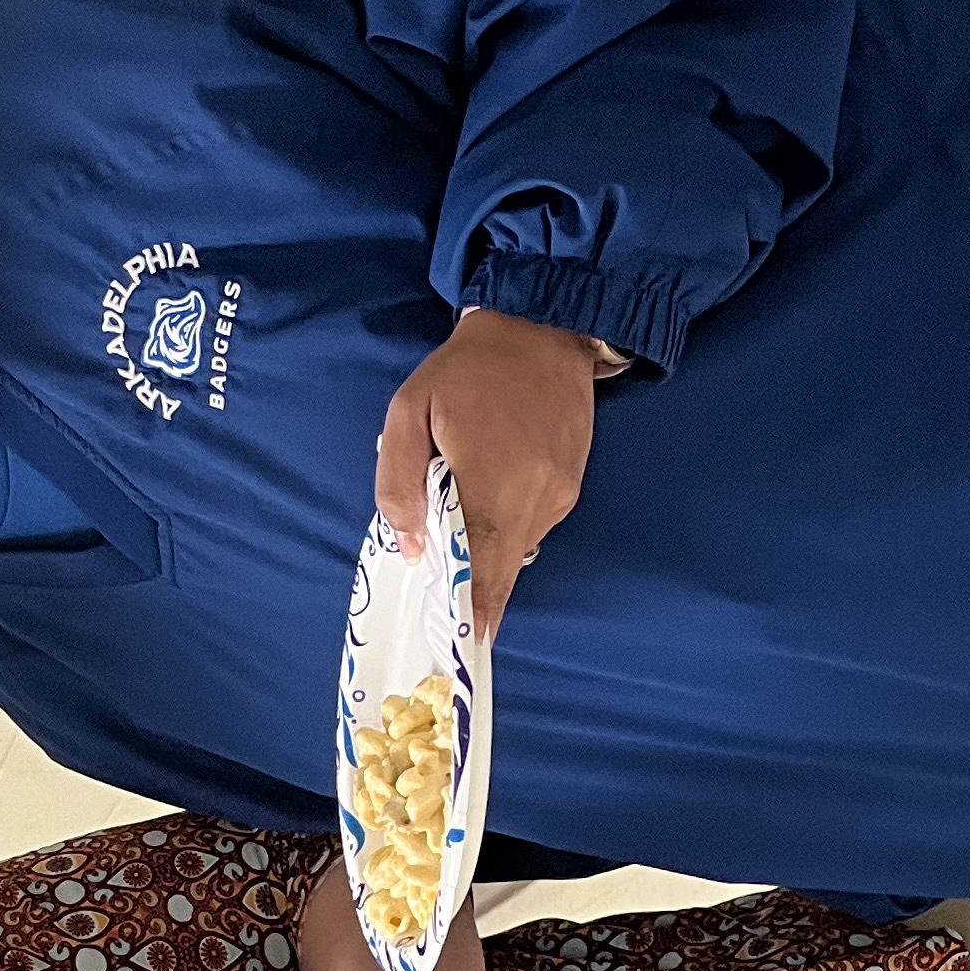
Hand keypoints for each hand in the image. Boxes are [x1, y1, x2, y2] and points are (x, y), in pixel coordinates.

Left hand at [376, 307, 599, 638]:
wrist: (542, 328)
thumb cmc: (466, 372)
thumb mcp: (409, 414)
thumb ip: (398, 484)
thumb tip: (409, 545)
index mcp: (492, 480)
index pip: (485, 563)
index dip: (475, 607)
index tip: (467, 642)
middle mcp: (535, 495)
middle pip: (505, 566)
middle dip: (481, 593)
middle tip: (458, 619)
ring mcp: (559, 491)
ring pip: (521, 548)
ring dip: (492, 555)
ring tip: (464, 543)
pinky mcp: (571, 483)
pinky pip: (535, 524)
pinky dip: (510, 528)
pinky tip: (490, 504)